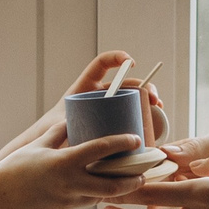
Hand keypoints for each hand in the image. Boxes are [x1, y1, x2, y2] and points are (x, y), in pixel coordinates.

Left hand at [0, 51, 168, 162]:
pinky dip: (145, 114)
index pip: (101, 64)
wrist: (50, 150)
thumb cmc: (50, 135)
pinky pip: (132, 115)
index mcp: (84, 87)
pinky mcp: (115, 123)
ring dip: (148, 99)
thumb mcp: (56, 127)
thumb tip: (70, 125)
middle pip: (124, 83)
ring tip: (158, 107)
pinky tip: (155, 120)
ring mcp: (108, 109)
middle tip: (152, 96)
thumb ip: (58, 126)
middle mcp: (98, 96)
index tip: (131, 62)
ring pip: (132, 98)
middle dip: (142, 84)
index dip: (116, 58)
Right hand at [0, 134, 148, 208]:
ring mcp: (67, 203)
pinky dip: (81, 199)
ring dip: (109, 191)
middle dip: (131, 181)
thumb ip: (58, 132)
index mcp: (65, 161)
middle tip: (141, 175)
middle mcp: (70, 184)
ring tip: (120, 183)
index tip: (136, 140)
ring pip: (97, 197)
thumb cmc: (16, 167)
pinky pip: (78, 206)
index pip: (101, 150)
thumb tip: (72, 118)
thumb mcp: (38, 145)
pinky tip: (75, 194)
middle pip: (112, 185)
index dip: (122, 143)